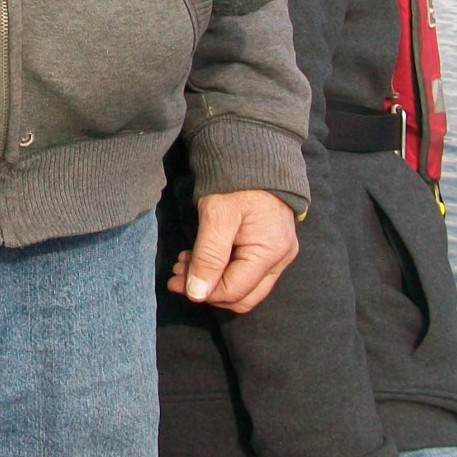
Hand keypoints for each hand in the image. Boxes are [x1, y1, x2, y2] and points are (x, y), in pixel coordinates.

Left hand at [167, 189, 297, 312]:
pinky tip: (200, 258)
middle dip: (207, 290)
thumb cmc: (236, 183)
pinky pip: (248, 274)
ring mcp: (280, 256)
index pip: (234, 291)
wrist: (255, 158)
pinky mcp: (272, 250)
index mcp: (270, 252)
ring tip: (185, 264)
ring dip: (212, 282)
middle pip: (242, 297)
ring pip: (244, 288)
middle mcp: (281, 259)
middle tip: (178, 275)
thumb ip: (208, 256)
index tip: (175, 282)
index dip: (202, 292)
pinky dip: (222, 271)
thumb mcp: (216, 216)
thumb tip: (197, 294)